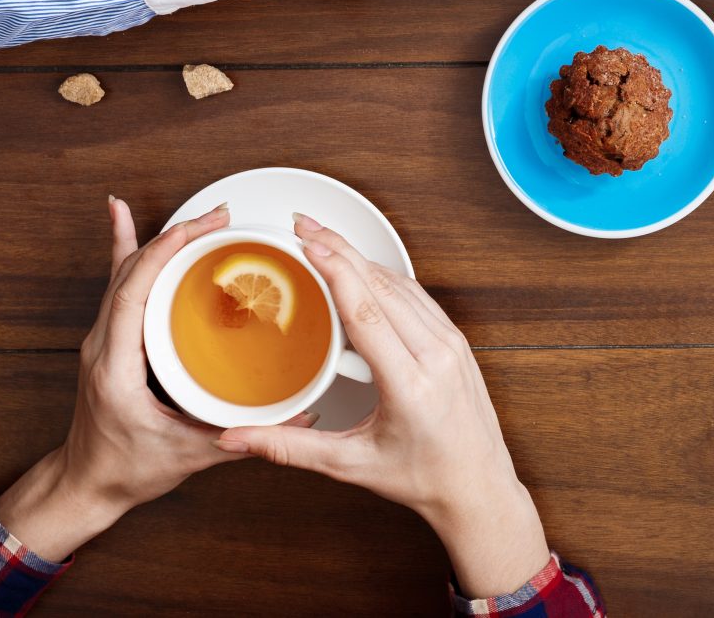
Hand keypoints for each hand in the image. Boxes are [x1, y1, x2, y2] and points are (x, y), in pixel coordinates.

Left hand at [0, 200, 300, 559]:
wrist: (86, 485)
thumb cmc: (125, 471)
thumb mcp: (190, 455)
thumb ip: (245, 436)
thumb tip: (300, 418)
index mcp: (115, 368)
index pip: (132, 293)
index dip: (163, 252)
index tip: (199, 229)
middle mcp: (102, 346)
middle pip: (130, 273)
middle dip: (174, 237)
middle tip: (218, 219)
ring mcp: (102, 339)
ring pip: (123, 273)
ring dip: (160, 241)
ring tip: (198, 218)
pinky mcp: (109, 339)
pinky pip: (118, 284)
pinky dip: (123, 247)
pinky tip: (121, 215)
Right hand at [218, 220, 550, 598]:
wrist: (478, 487)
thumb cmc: (422, 477)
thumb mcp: (352, 465)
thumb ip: (290, 448)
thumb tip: (236, 439)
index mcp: (411, 383)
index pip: (367, 312)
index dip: (336, 272)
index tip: (309, 243)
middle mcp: (436, 355)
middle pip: (382, 287)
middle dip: (340, 251)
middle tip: (303, 225)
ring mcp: (451, 344)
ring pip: (402, 286)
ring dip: (361, 259)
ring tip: (323, 240)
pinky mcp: (456, 341)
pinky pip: (418, 298)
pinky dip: (384, 277)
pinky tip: (360, 269)